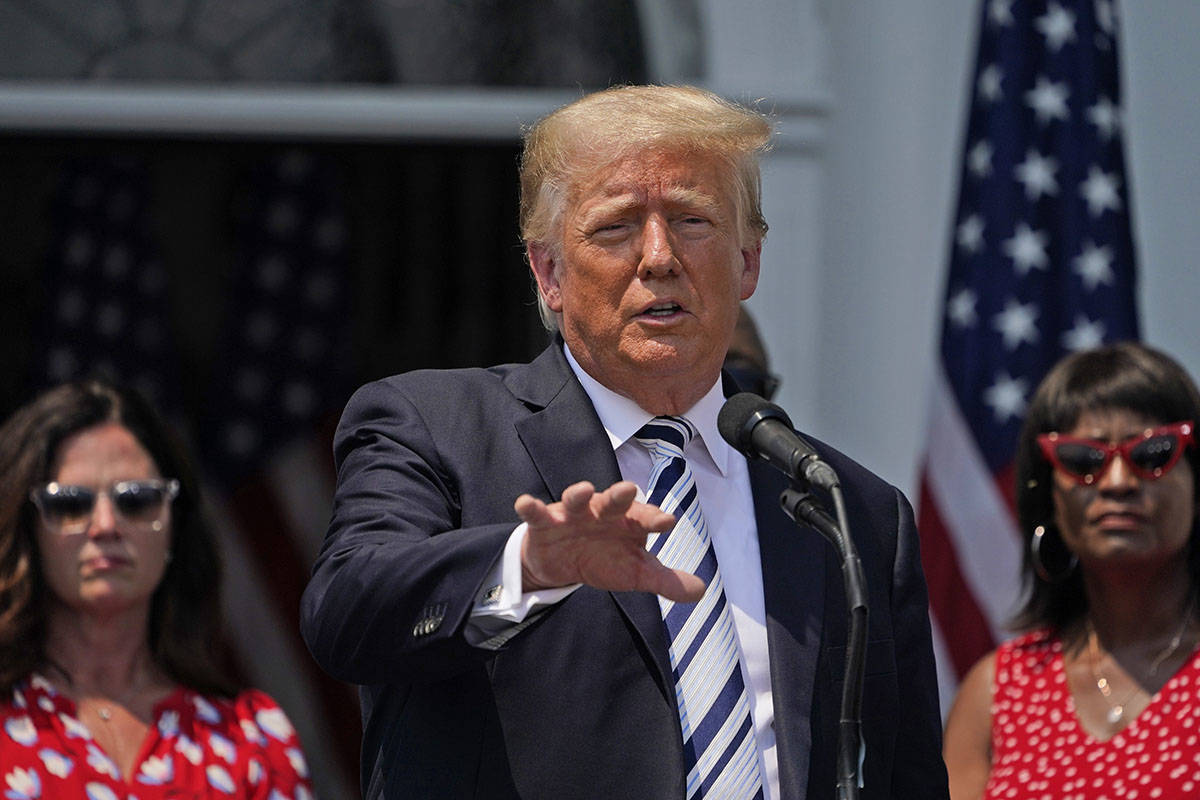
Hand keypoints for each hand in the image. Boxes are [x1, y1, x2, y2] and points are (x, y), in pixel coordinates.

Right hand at [514, 480, 706, 602]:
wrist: (562, 564)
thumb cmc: (605, 559)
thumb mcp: (636, 573)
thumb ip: (665, 581)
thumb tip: (701, 591)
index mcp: (628, 522)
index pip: (645, 517)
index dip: (654, 519)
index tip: (667, 521)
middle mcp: (602, 512)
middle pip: (613, 500)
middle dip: (620, 494)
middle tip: (629, 489)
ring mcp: (573, 514)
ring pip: (576, 499)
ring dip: (579, 493)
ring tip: (584, 490)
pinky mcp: (546, 522)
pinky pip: (537, 513)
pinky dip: (531, 507)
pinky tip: (525, 503)